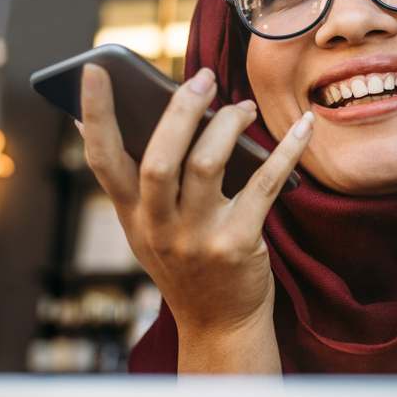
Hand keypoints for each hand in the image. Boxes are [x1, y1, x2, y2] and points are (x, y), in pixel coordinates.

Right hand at [76, 64, 311, 372]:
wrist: (220, 326)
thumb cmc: (187, 265)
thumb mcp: (150, 231)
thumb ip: (138, 184)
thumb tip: (131, 115)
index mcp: (132, 217)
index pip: (102, 160)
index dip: (95, 114)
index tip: (94, 70)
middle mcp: (159, 228)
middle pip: (160, 158)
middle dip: (180, 111)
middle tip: (202, 78)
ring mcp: (198, 239)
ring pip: (207, 165)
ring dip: (227, 124)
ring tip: (242, 107)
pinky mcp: (238, 245)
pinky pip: (264, 185)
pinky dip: (286, 151)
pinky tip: (302, 127)